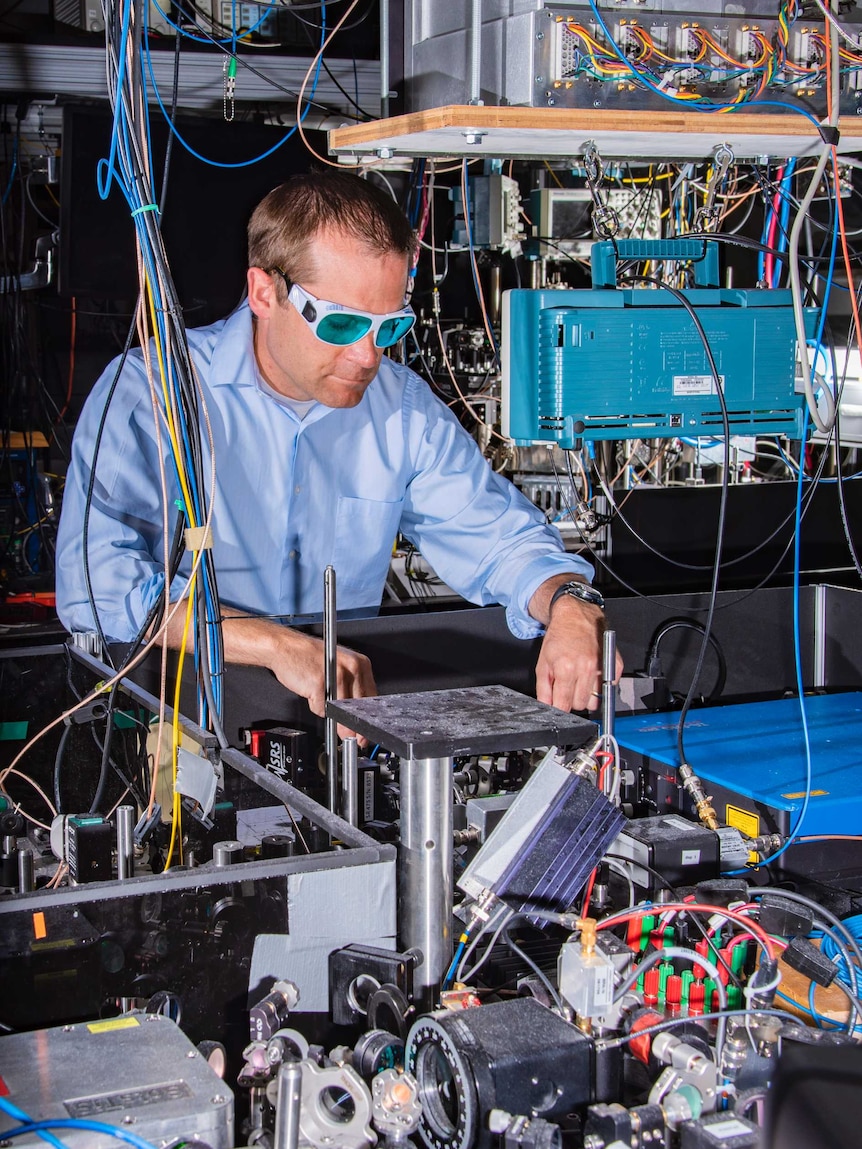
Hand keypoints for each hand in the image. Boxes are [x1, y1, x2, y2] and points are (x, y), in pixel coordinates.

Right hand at [268, 628, 376, 739]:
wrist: (286, 647)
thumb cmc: (310, 658)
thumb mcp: (339, 669)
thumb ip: (351, 692)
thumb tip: (356, 721)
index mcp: (361, 664)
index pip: (371, 700)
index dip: (365, 720)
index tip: (362, 733)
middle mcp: (352, 668)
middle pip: (358, 708)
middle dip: (350, 725)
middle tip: (345, 731)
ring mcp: (337, 675)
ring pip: (340, 711)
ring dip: (330, 712)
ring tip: (320, 695)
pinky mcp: (320, 684)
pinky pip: (321, 709)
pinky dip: (315, 706)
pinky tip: (311, 691)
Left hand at [529, 580, 622, 712]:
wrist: (575, 615)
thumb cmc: (559, 636)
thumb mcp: (542, 663)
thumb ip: (543, 688)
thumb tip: (547, 706)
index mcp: (566, 668)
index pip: (564, 705)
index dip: (560, 707)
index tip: (558, 703)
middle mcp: (586, 668)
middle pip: (581, 704)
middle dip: (572, 699)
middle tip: (568, 686)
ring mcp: (602, 666)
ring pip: (596, 700)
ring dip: (588, 695)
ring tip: (580, 681)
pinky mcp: (614, 663)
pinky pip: (609, 687)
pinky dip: (601, 685)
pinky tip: (592, 674)